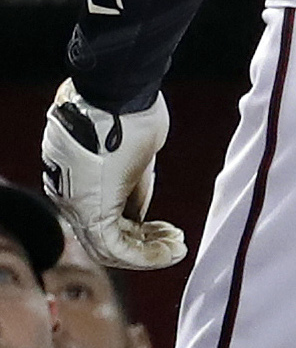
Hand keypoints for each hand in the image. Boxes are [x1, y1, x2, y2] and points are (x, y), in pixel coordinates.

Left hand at [42, 86, 185, 269]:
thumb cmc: (129, 113)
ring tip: (176, 245)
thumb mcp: (136, 153)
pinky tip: (173, 248)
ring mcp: (75, 204)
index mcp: (73, 180)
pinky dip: (147, 254)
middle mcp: (67, 196)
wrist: (117, 93)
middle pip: (103, 237)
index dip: (136, 229)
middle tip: (172, 241)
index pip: (102, 217)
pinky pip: (116, 247)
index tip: (163, 228)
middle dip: (143, 243)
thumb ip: (134, 184)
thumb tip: (139, 212)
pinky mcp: (91, 210)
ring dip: (148, 251)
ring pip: (109, 246)